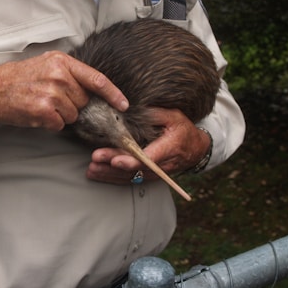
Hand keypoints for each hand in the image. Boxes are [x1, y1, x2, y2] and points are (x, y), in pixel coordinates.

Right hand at [0, 51, 128, 137]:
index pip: (96, 79)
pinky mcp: (44, 110)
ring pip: (73, 115)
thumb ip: (70, 73)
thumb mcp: (46, 64)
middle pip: (84, 100)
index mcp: (62, 62)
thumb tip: (91, 90)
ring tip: (42, 105)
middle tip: (52, 99)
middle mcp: (59, 76)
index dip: (113, 94)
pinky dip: (50, 124)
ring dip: (60, 115)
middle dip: (73, 104)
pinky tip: (37, 114)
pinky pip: (59, 124)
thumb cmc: (20, 78)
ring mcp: (52, 93)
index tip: (124, 105)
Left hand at [86, 108, 210, 184]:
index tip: (116, 160)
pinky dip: (112, 178)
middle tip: (96, 160)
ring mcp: (155, 173)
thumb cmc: (182, 129)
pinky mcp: (147, 176)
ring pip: (130, 177)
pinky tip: (97, 174)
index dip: (131, 161)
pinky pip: (129, 180)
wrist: (195, 149)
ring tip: (92, 169)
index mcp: (169, 147)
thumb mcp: (173, 116)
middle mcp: (162, 164)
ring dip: (109, 174)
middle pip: (135, 168)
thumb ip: (154, 113)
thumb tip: (132, 108)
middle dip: (113, 165)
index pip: (149, 157)